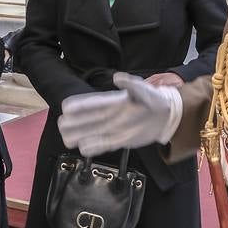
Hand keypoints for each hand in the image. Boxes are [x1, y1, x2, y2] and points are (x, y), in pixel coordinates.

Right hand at [58, 72, 180, 156]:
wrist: (166, 117)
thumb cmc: (154, 99)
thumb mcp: (144, 89)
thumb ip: (131, 84)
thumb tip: (117, 78)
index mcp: (112, 101)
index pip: (92, 103)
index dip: (79, 105)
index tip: (66, 107)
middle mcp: (109, 115)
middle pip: (87, 120)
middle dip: (73, 122)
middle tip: (61, 125)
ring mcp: (113, 128)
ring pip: (91, 133)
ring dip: (79, 135)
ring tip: (66, 139)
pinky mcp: (119, 140)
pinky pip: (103, 145)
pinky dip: (94, 147)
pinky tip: (83, 149)